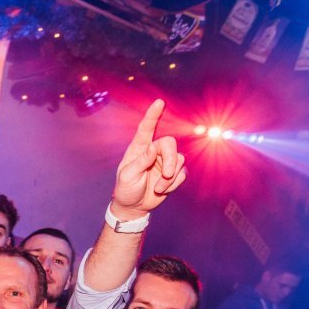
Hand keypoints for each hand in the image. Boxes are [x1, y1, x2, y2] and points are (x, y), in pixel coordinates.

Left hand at [111, 99, 185, 218]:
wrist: (134, 206)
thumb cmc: (126, 189)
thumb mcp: (128, 176)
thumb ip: (141, 161)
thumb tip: (153, 147)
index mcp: (139, 149)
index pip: (146, 128)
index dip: (153, 115)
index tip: (159, 102)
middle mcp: (153, 151)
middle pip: (170, 144)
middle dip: (170, 160)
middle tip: (166, 175)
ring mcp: (164, 162)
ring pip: (179, 159)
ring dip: (170, 177)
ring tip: (157, 187)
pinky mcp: (173, 173)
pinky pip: (182, 173)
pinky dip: (173, 184)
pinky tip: (162, 189)